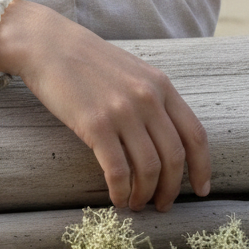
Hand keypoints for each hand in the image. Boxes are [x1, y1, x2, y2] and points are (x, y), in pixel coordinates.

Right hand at [3, 2, 210, 211]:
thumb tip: (163, 136)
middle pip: (174, 158)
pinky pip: (117, 169)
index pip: (195, 135)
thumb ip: (151, 97)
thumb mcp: (130, 70)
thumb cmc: (84, 58)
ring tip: (135, 204)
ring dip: (144, 194)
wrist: (46, 44)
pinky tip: (116, 198)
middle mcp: (147, 99)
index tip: (200, 189)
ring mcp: (122, 112)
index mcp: (160, 85)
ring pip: (148, 168)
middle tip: (161, 204)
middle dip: (170, 189)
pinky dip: (120, 191)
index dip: (202, 168)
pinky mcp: (95, 124)